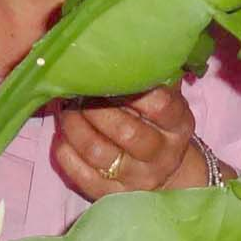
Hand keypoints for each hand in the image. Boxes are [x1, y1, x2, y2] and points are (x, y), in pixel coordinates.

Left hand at [53, 85, 203, 199]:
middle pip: (126, 131)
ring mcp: (136, 179)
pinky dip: (66, 152)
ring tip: (66, 109)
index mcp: (177, 126)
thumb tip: (118, 44)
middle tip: (77, 91)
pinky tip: (63, 136)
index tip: (109, 74)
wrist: (167, 174)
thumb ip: (151, 78)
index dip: (132, 88)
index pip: (160, 104)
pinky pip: (81, 175)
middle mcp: (161, 155)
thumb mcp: (167, 103)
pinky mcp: (111, 196)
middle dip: (95, 107)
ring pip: (99, 153)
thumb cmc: (159, 126)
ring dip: (75, 126)